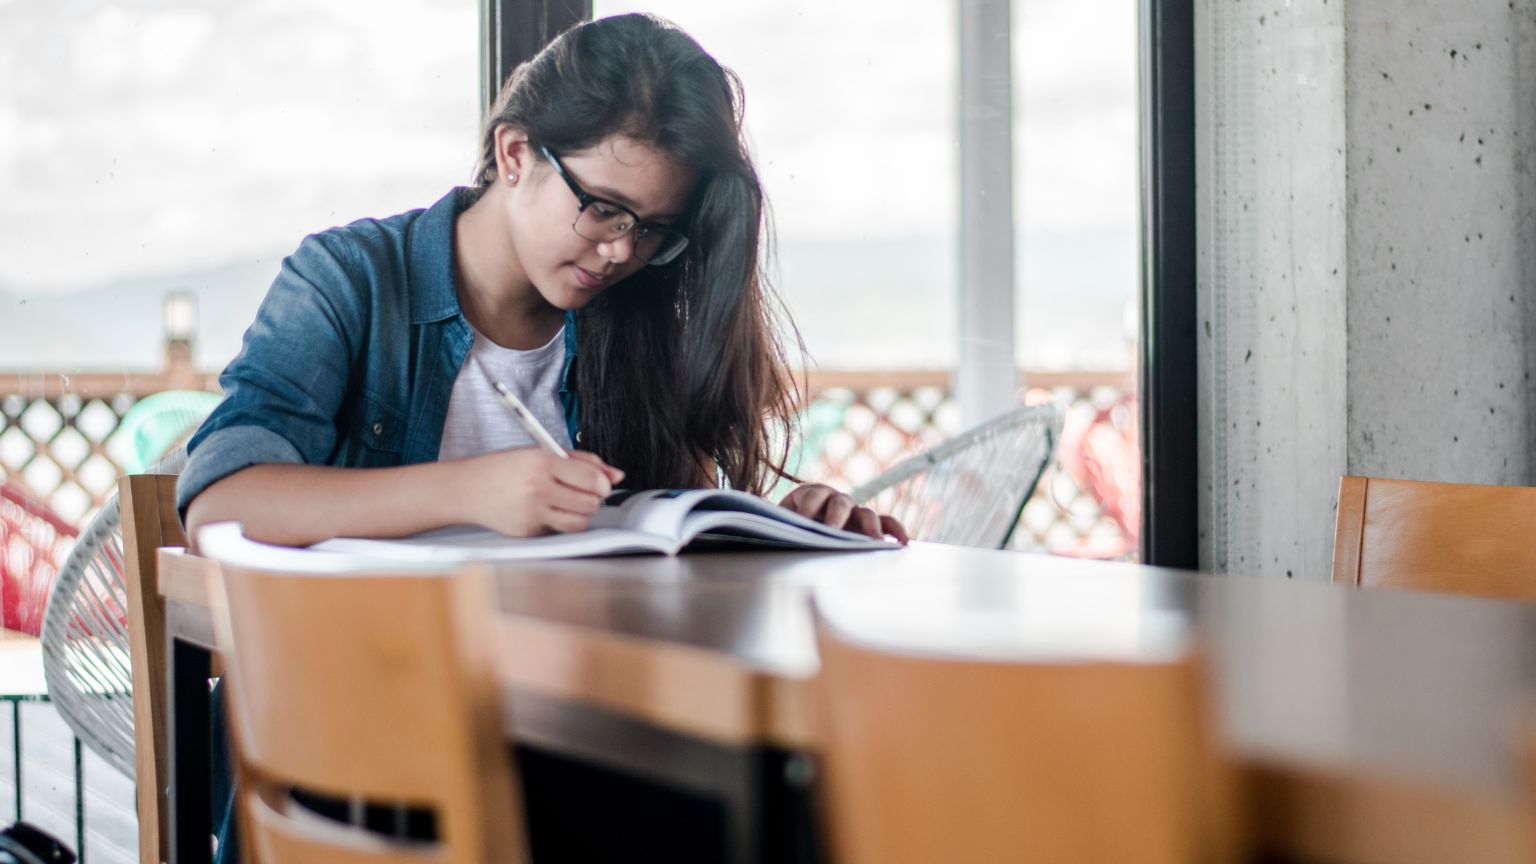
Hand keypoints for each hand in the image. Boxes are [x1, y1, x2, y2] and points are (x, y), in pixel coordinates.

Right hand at [458, 448, 624, 536]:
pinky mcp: (528, 532)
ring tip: (566, 502)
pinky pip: (559, 531)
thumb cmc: (504, 468)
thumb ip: (581, 462)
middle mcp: (538, 488)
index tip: (601, 484)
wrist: (467, 489)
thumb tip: (616, 475)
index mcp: (542, 462)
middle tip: (580, 491)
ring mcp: (532, 513)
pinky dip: (559, 523)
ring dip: (580, 513)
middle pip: (590, 503)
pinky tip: (545, 511)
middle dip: (592, 498)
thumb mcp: (541, 453)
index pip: (591, 479)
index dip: (603, 483)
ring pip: (580, 522)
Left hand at [778, 483, 909, 543]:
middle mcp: (835, 499)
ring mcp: (854, 511)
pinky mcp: (867, 524)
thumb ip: (781, 525)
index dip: (808, 505)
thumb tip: (778, 533)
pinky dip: (895, 530)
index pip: (812, 495)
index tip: (803, 519)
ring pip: (867, 514)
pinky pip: (885, 523)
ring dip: (871, 527)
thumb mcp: (780, 523)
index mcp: (810, 494)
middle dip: (836, 517)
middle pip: (841, 503)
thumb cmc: (787, 526)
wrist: (795, 527)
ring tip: (875, 541)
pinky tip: (904, 542)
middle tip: (832, 531)